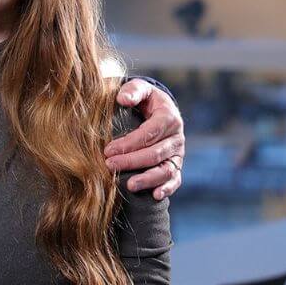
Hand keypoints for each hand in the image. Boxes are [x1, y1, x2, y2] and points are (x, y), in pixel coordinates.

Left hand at [105, 79, 184, 200]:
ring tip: (130, 186)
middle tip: (109, 166)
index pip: (149, 134)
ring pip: (166, 170)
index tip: (108, 150)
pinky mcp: (176, 165)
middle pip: (155, 154)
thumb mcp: (140, 89)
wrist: (158, 109)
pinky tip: (154, 195)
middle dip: (131, 161)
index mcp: (168, 118)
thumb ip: (132, 91)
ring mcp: (177, 154)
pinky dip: (166, 189)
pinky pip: (175, 180)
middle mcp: (176, 137)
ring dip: (148, 179)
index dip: (129, 143)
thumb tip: (122, 99)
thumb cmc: (145, 99)